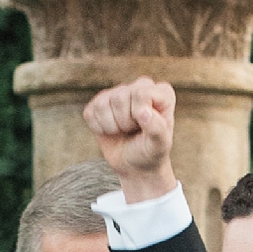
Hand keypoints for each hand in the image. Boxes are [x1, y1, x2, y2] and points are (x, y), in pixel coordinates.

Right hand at [82, 75, 177, 196]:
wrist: (136, 165)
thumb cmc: (151, 152)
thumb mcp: (159, 145)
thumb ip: (157, 128)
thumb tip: (143, 112)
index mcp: (162, 93)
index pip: (141, 93)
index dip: (139, 115)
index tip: (146, 127)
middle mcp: (141, 86)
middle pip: (119, 98)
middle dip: (124, 122)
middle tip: (134, 131)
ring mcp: (119, 92)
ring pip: (102, 104)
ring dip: (112, 126)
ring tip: (124, 131)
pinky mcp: (100, 102)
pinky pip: (90, 112)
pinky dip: (99, 128)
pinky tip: (111, 131)